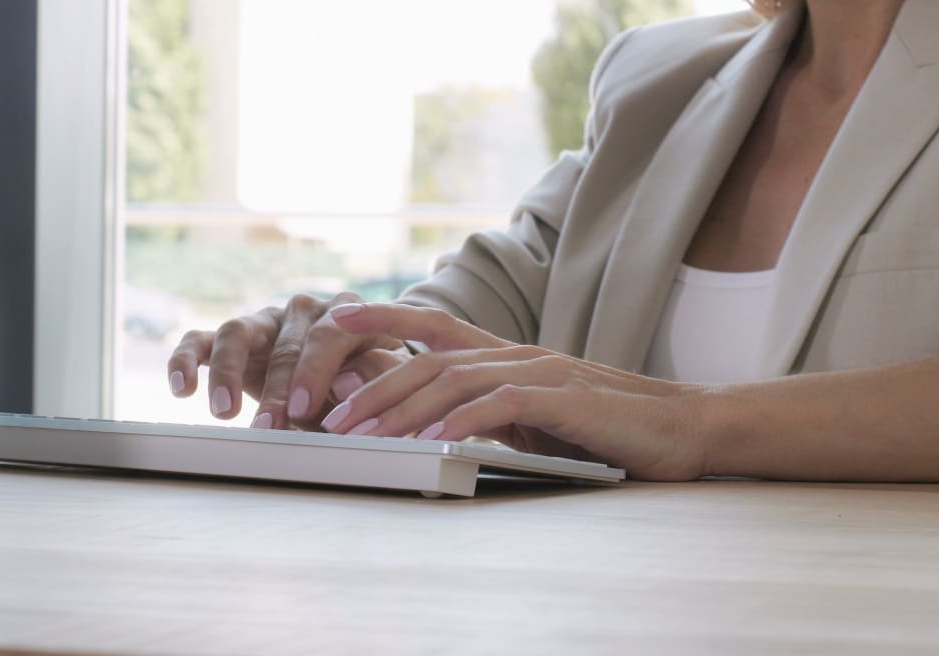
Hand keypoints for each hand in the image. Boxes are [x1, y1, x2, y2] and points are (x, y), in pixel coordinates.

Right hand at [167, 293, 410, 429]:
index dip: (315, 370)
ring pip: (236, 333)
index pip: (329, 333)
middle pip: (284, 344)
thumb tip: (346, 384)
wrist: (353, 369)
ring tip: (223, 412)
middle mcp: (303, 309)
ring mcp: (265, 320)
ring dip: (228, 373)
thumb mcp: (386, 375)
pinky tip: (181, 387)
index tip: (302, 408)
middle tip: (268, 428)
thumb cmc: (371, 375)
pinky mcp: (234, 338)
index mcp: (346, 313)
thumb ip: (373, 375)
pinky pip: (200, 341)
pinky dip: (186, 360)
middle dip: (275, 389)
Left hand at [322, 303, 709, 480]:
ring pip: (455, 381)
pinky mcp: (565, 400)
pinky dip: (461, 422)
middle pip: (430, 360)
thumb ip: (490, 411)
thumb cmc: (606, 427)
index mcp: (509, 356)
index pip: (436, 326)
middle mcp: (518, 354)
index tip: (339, 322)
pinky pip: (501, 405)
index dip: (385, 319)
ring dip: (404, 409)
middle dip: (376, 389)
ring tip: (364, 437)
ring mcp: (542, 373)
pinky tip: (433, 441)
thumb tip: (433, 426)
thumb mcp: (538, 417)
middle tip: (332, 419)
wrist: (684, 426)